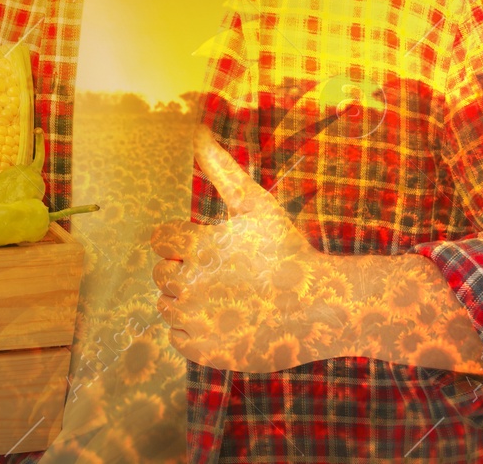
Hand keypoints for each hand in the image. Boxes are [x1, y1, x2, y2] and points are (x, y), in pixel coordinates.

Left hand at [148, 126, 344, 372]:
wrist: (324, 307)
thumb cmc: (289, 252)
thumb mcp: (256, 204)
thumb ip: (221, 169)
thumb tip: (196, 131)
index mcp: (196, 246)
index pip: (159, 239)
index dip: (179, 241)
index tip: (207, 247)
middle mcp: (189, 283)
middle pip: (161, 274)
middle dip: (183, 271)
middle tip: (222, 275)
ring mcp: (196, 320)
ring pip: (167, 306)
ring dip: (186, 301)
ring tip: (225, 298)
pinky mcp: (205, 351)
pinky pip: (179, 338)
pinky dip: (194, 332)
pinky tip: (223, 322)